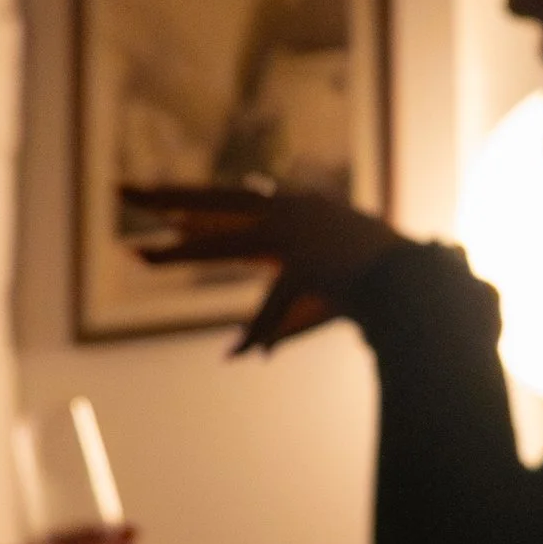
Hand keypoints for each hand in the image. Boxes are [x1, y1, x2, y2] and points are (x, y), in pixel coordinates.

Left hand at [119, 182, 404, 355]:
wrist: (421, 284)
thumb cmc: (374, 287)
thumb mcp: (321, 289)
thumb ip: (273, 321)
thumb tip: (241, 352)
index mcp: (293, 215)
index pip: (229, 205)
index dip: (189, 206)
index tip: (151, 203)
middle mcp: (289, 217)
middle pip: (215, 205)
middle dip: (165, 198)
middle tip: (121, 191)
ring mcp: (299, 238)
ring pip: (228, 244)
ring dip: (182, 252)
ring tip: (137, 253)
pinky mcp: (312, 265)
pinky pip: (277, 304)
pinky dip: (262, 331)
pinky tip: (241, 352)